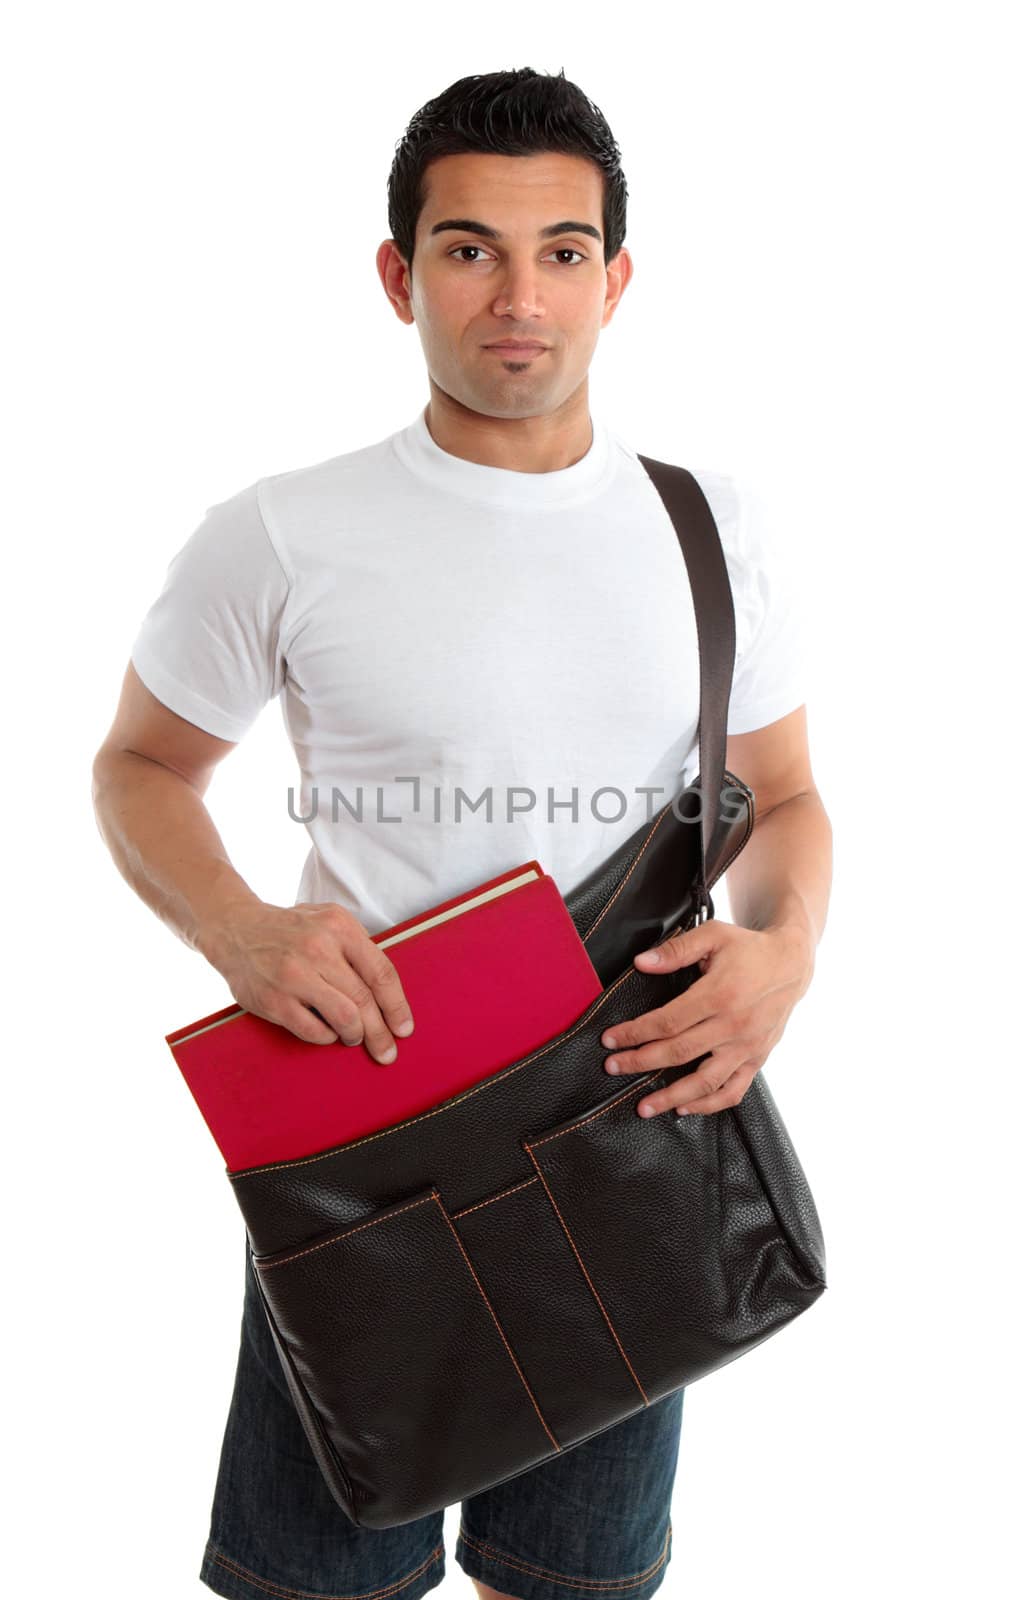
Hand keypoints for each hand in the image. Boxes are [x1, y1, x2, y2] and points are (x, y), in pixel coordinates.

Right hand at [198, 899, 414, 1060]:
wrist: (237, 930)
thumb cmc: (291, 929)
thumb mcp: (328, 919)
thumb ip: (357, 947)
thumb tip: (388, 992)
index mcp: (339, 927)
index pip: (381, 973)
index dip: (397, 1005)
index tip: (404, 1027)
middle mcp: (318, 948)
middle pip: (364, 1000)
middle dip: (381, 1032)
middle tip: (387, 1051)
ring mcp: (294, 975)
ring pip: (345, 1018)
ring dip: (355, 1035)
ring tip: (354, 1038)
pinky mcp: (274, 999)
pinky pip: (313, 1030)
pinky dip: (326, 1037)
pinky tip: (327, 1032)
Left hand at [599, 919, 813, 1117]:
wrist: (791, 964)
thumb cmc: (749, 949)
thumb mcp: (712, 936)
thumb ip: (676, 950)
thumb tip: (641, 963)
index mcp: (719, 995)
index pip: (667, 1021)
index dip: (635, 1033)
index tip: (611, 1040)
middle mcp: (734, 1025)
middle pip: (679, 1052)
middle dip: (640, 1062)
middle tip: (613, 1067)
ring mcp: (747, 1046)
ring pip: (705, 1082)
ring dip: (672, 1097)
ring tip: (644, 1107)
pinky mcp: (758, 1058)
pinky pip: (733, 1091)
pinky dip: (708, 1105)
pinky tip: (685, 1108)